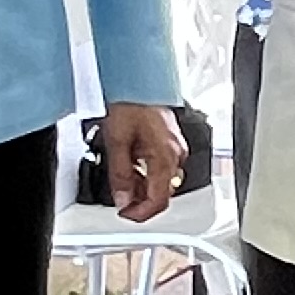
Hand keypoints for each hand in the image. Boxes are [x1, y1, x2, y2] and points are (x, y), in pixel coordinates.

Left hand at [97, 100, 184, 221]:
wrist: (138, 79)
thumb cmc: (131, 101)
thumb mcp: (117, 142)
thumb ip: (120, 175)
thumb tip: (122, 199)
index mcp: (166, 156)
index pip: (159, 200)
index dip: (141, 214)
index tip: (126, 216)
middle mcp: (176, 154)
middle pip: (162, 192)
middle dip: (141, 201)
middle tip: (120, 200)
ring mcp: (176, 148)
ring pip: (162, 181)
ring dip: (143, 187)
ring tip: (122, 181)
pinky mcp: (171, 142)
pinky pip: (162, 167)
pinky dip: (147, 174)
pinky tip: (131, 168)